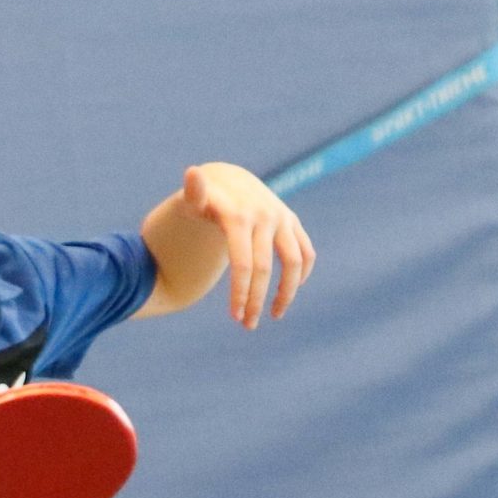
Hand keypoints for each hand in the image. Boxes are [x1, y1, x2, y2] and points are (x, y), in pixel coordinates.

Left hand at [181, 163, 316, 329]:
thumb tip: (191, 171)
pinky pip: (306, 253)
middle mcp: (265, 216)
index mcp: (239, 216)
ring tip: (274, 315)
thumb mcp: (194, 199)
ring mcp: (282, 219)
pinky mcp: (292, 222)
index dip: (240, 293)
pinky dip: (301, 275)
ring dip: (286, 293)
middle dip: (256, 300)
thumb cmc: (205, 201)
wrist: (228, 182)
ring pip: (295, 263)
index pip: (243, 263)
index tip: (234, 318)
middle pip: (265, 268)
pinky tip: (286, 294)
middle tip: (247, 325)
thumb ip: (193, 193)